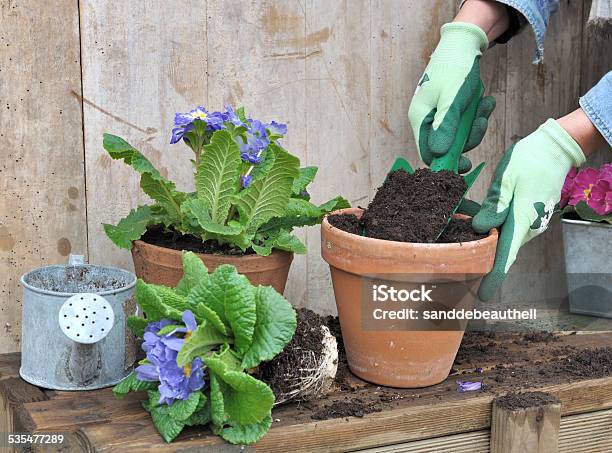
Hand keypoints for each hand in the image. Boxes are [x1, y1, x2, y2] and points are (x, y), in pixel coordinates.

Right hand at [408, 22, 495, 172]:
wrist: (463, 44)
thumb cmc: (454, 68)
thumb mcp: (452, 98)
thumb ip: (445, 126)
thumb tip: (439, 153)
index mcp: (420, 118)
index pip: (427, 153)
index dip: (446, 161)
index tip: (466, 163)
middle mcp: (427, 119)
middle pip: (446, 146)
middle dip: (467, 136)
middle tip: (480, 121)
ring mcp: (440, 114)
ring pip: (459, 134)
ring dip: (476, 123)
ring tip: (485, 104)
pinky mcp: (452, 109)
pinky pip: (466, 122)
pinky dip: (478, 113)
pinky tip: (486, 100)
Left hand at [473, 119, 585, 300]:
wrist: (556, 149)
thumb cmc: (530, 159)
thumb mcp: (507, 177)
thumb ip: (494, 204)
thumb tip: (479, 227)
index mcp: (523, 218)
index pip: (507, 255)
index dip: (494, 276)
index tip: (484, 294)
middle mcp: (530, 226)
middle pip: (503, 249)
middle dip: (483, 258)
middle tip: (459, 262)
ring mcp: (533, 222)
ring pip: (505, 238)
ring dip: (486, 239)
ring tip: (463, 229)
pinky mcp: (531, 216)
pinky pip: (510, 228)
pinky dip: (494, 228)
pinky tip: (478, 217)